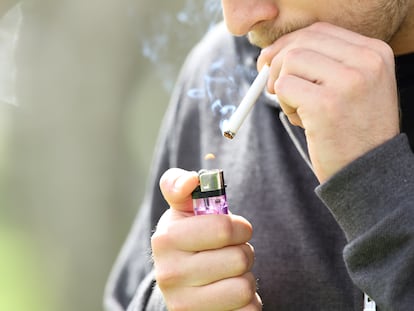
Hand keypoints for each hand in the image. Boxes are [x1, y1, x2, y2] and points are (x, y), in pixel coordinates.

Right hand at [151, 168, 261, 309]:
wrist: (179, 281)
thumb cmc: (188, 237)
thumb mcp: (181, 209)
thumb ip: (180, 185)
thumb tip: (191, 180)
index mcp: (166, 239)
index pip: (224, 229)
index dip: (239, 227)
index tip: (233, 229)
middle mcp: (170, 275)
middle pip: (239, 258)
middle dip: (243, 251)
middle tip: (229, 253)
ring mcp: (184, 304)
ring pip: (245, 288)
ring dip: (245, 278)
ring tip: (228, 273)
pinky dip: (248, 303)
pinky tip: (229, 295)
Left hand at [257, 22, 399, 181]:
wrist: (368, 172)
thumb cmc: (352, 130)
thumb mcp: (351, 88)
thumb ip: (321, 64)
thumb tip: (271, 54)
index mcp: (374, 52)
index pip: (318, 31)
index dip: (289, 44)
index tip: (272, 62)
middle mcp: (366, 61)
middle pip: (301, 42)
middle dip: (277, 63)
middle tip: (270, 86)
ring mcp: (348, 81)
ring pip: (290, 61)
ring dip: (283, 87)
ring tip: (299, 110)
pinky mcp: (326, 104)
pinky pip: (284, 87)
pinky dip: (284, 103)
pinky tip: (301, 121)